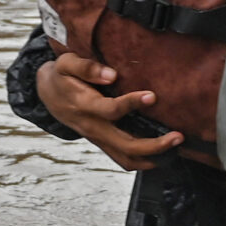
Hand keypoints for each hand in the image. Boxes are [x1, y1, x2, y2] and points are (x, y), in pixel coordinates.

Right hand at [35, 52, 184, 171]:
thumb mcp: (66, 64)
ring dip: (153, 158)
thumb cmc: (61, 77)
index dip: (132, 104)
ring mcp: (98, 138)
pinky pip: (124, 159)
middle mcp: (93, 127)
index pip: (111, 110)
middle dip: (154, 145)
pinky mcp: (103, 143)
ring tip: (176, 148)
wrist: (47, 95)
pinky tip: (163, 153)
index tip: (152, 95)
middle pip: (125, 145)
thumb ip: (87, 67)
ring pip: (126, 158)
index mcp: (85, 105)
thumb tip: (112, 75)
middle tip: (178, 136)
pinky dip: (144, 161)